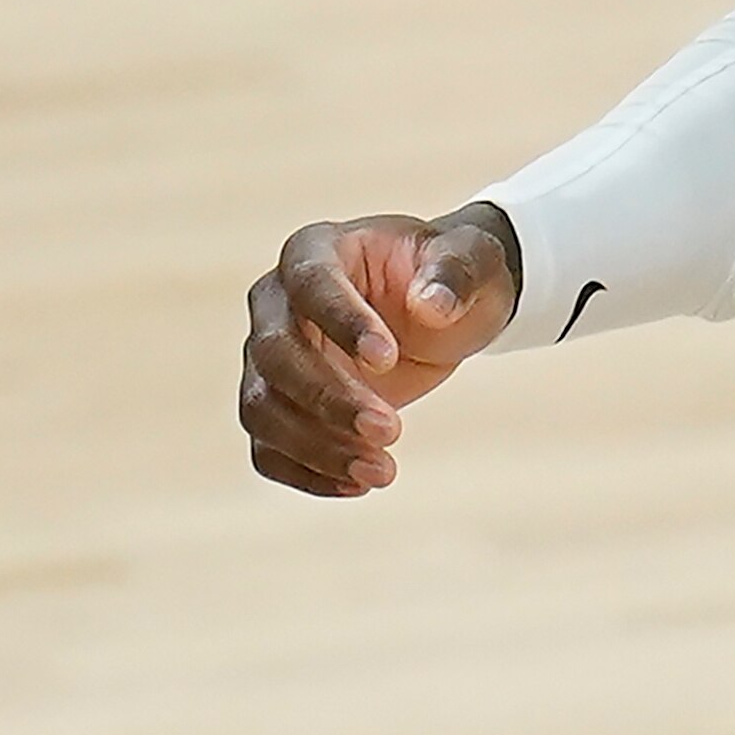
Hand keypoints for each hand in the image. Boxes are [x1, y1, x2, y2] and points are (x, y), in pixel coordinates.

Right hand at [237, 203, 518, 497]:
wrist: (438, 308)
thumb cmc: (450, 275)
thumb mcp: (471, 260)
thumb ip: (454, 274)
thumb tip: (431, 306)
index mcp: (315, 250)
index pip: (312, 284)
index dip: (342, 322)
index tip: (388, 360)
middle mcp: (277, 301)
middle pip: (275, 353)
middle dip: (329, 399)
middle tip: (393, 429)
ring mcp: (267, 357)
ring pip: (263, 407)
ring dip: (317, 446)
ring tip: (383, 471)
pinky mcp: (277, 405)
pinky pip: (269, 448)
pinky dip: (306, 473)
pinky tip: (357, 485)